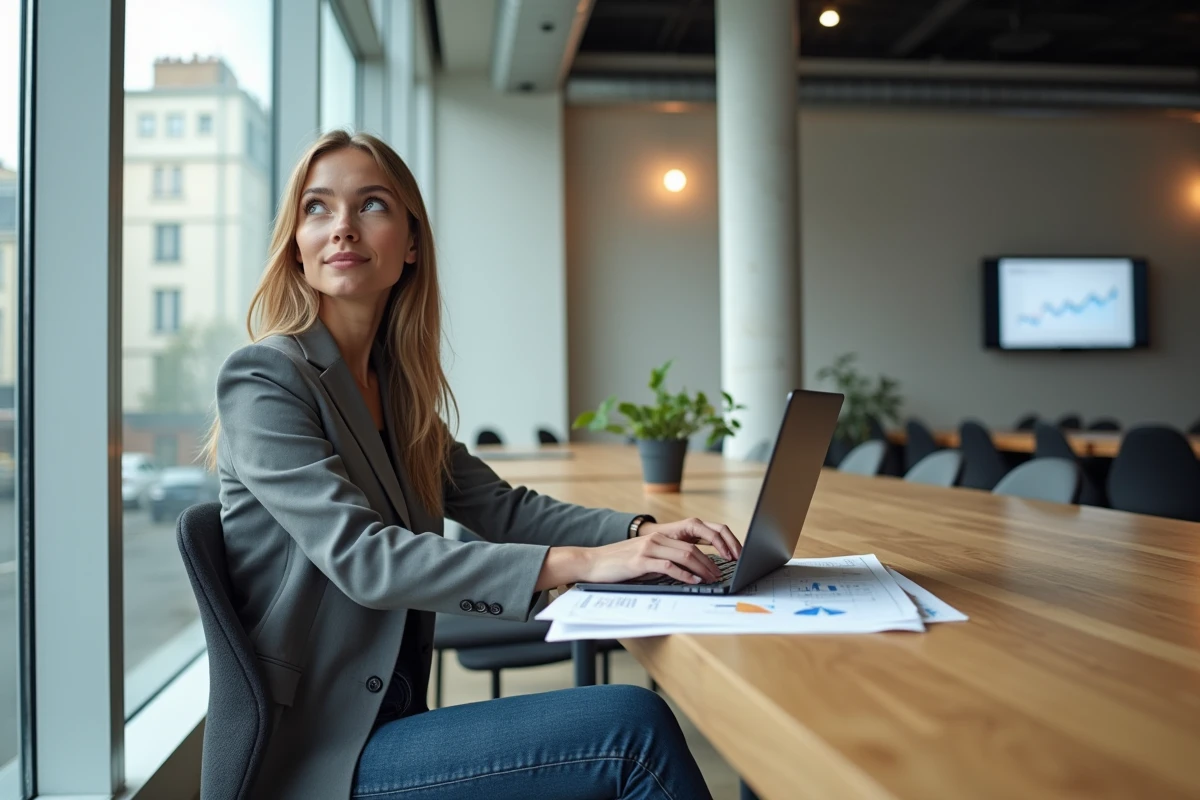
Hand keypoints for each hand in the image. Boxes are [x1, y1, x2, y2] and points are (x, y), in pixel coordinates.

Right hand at [572, 518, 742, 585]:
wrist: (592, 562)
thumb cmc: (620, 563)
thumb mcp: (647, 557)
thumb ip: (667, 558)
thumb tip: (692, 570)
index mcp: (662, 535)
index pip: (697, 534)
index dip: (717, 543)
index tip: (731, 556)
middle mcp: (657, 538)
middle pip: (694, 546)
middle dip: (713, 560)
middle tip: (724, 573)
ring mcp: (649, 548)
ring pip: (685, 554)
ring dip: (703, 568)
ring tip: (713, 579)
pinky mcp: (640, 561)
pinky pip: (668, 566)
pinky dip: (684, 574)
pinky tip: (694, 581)